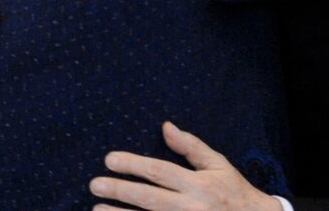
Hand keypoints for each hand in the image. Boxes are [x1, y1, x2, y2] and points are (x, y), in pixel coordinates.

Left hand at [89, 122, 280, 210]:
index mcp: (199, 185)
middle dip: (120, 191)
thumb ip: (191, 147)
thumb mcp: (218, 165)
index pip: (159, 172)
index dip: (133, 164)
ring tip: (96, 210)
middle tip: (95, 184)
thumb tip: (165, 127)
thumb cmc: (234, 192)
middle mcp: (191, 207)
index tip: (109, 159)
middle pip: (149, 198)